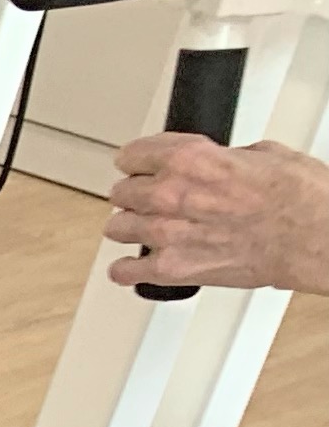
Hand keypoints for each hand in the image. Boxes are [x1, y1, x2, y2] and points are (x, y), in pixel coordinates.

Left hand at [104, 132, 328, 295]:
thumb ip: (223, 157)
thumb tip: (214, 161)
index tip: (137, 164)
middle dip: (134, 193)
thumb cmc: (299, 197)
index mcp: (191, 160)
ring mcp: (167, 234)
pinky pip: (124, 272)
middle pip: (122, 192)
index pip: (134, 154)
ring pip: (117, 228)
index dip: (137, 159)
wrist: (313, 236)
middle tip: (144, 196)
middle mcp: (172, 195)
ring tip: (141, 227)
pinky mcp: (171, 269)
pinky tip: (134, 263)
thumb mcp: (262, 153)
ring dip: (129, 226)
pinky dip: (127, 268)